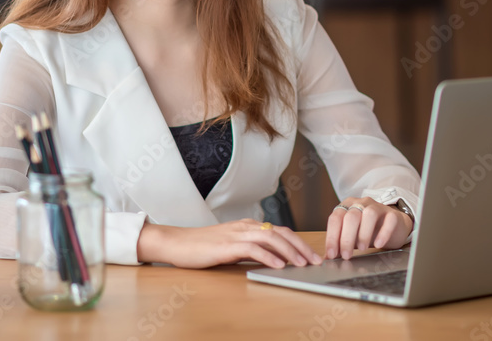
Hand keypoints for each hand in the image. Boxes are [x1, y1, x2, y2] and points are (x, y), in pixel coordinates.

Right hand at [136, 219, 323, 268]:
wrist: (177, 243)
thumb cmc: (202, 247)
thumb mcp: (231, 246)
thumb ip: (250, 249)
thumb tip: (272, 259)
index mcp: (248, 225)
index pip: (280, 230)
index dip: (299, 242)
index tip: (312, 255)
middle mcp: (245, 226)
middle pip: (280, 232)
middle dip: (300, 247)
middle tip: (314, 261)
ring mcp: (236, 234)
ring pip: (271, 238)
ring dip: (289, 252)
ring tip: (301, 264)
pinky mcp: (227, 246)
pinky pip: (253, 249)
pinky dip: (268, 256)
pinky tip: (278, 265)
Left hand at [325, 197, 412, 259]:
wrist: (392, 226)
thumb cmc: (368, 231)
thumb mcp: (352, 237)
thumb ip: (339, 245)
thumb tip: (326, 258)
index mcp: (347, 207)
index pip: (335, 218)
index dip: (332, 237)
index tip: (331, 254)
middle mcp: (360, 203)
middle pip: (351, 216)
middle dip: (346, 238)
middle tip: (346, 255)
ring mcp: (377, 207)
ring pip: (369, 214)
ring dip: (363, 233)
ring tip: (362, 248)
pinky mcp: (392, 214)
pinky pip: (389, 220)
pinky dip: (383, 233)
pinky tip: (379, 244)